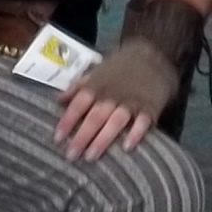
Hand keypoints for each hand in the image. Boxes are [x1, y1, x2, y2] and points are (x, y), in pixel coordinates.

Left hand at [56, 38, 178, 160]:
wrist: (154, 54)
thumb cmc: (120, 67)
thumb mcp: (96, 71)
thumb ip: (77, 86)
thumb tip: (58, 100)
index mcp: (97, 86)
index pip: (79, 104)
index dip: (67, 120)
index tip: (57, 138)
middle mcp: (112, 95)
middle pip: (95, 116)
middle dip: (82, 136)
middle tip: (71, 156)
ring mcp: (132, 102)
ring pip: (115, 121)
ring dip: (102, 139)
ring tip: (91, 156)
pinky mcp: (150, 107)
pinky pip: (143, 122)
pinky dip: (136, 133)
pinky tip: (128, 147)